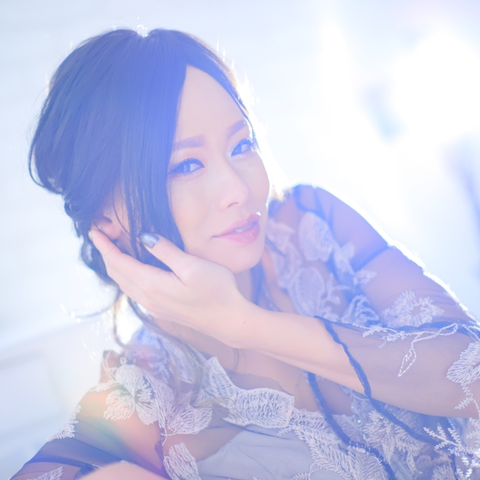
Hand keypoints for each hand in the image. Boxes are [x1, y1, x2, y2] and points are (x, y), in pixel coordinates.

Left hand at [88, 229, 251, 345]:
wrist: (229, 321)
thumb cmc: (217, 291)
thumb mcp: (193, 267)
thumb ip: (166, 251)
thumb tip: (144, 237)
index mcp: (152, 284)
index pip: (119, 262)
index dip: (104, 246)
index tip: (93, 231)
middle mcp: (147, 297)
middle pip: (117, 274)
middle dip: (105, 254)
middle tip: (100, 235)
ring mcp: (153, 305)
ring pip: (124, 283)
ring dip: (114, 266)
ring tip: (111, 249)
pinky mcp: (161, 309)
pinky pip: (133, 290)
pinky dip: (126, 275)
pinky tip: (132, 268)